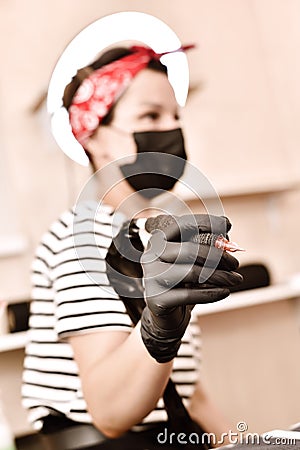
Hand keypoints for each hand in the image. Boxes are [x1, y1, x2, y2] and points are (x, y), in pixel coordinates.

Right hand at [140, 214, 242, 362]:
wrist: (167, 314)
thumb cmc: (184, 281)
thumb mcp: (194, 260)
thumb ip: (207, 244)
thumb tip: (227, 232)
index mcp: (159, 240)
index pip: (182, 224)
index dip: (206, 222)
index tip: (227, 224)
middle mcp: (151, 255)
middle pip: (190, 250)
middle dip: (218, 256)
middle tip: (235, 264)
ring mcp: (151, 277)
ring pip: (192, 272)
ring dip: (220, 276)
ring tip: (235, 279)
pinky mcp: (156, 299)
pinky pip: (189, 295)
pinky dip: (212, 293)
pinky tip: (225, 292)